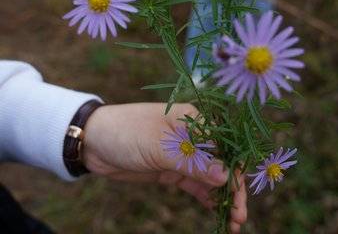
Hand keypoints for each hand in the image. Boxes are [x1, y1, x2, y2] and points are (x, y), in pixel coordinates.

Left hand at [83, 103, 246, 232]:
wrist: (93, 141)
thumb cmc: (127, 132)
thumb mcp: (159, 147)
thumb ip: (192, 162)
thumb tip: (225, 176)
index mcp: (193, 120)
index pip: (224, 145)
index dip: (235, 171)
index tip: (239, 196)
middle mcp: (192, 136)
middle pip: (220, 163)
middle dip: (232, 188)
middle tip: (239, 216)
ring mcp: (182, 154)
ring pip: (209, 176)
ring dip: (221, 196)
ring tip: (232, 221)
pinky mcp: (172, 169)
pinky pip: (195, 184)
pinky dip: (206, 197)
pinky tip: (217, 211)